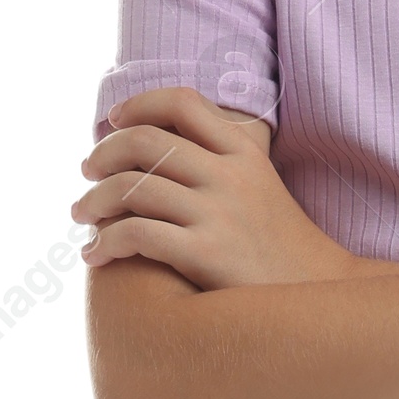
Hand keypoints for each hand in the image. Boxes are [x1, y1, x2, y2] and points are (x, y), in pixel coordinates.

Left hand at [73, 89, 344, 287]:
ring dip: (93, 200)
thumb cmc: (278, 247)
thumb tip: (157, 153)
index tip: (114, 121)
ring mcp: (220, 214)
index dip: (139, 105)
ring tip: (81, 216)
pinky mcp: (207, 254)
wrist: (318, 296)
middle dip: (103, 154)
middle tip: (86, 172)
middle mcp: (231, 175)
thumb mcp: (260, 187)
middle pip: (145, 142)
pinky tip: (96, 256)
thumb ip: (219, 164)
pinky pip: (136, 234)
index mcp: (244, 152)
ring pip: (132, 188)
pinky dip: (105, 242)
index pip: (182, 102)